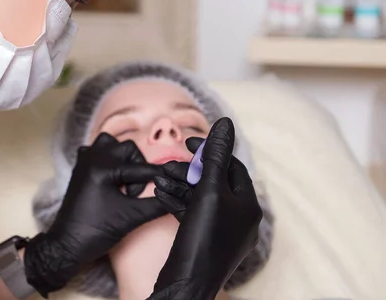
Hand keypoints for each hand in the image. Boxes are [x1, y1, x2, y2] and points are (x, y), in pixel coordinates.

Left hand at [24, 133, 166, 297]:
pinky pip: (96, 151)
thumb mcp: (132, 217)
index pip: (140, 168)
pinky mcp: (79, 167)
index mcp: (103, 168)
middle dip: (138, 167)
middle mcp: (92, 158)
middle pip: (127, 148)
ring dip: (122, 158)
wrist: (67, 244)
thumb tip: (178, 196)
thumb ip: (157, 204)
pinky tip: (113, 178)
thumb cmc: (97, 231)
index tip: (175, 175)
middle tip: (136, 192)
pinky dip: (108, 159)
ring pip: (110, 144)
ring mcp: (83, 161)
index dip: (159, 174)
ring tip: (125, 181)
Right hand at [148, 118, 262, 299]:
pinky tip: (160, 193)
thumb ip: (215, 157)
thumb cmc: (202, 239)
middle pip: (214, 181)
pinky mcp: (204, 241)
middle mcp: (239, 219)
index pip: (232, 166)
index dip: (210, 150)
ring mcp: (222, 232)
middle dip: (190, 170)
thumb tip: (225, 123)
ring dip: (180, 184)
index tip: (189, 142)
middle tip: (168, 163)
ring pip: (201, 198)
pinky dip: (178, 202)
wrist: (185, 285)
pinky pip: (193, 214)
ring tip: (159, 176)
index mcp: (248, 206)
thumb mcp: (209, 191)